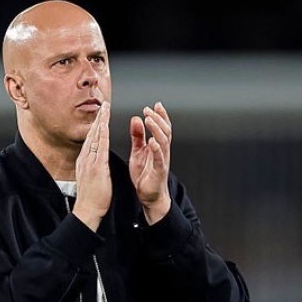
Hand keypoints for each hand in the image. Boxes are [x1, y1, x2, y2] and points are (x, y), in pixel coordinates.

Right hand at [73, 102, 111, 231]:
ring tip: (105, 109)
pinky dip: (101, 136)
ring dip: (100, 122)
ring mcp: (90, 162)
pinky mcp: (96, 167)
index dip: (96, 126)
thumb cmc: (91, 198)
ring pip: (95, 137)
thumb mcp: (90, 178)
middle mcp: (86, 159)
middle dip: (98, 119)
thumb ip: (92, 166)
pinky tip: (104, 126)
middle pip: (92, 134)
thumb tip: (95, 160)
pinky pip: (99, 148)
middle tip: (104, 104)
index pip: (91, 139)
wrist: (87, 210)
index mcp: (85, 161)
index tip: (101, 115)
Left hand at [129, 101, 171, 224]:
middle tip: (148, 110)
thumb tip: (136, 119)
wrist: (149, 196)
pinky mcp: (159, 171)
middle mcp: (163, 152)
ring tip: (149, 120)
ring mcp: (162, 161)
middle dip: (158, 119)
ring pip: (163, 141)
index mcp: (158, 146)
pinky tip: (152, 141)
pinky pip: (159, 158)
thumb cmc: (145, 175)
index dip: (160, 115)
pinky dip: (156, 149)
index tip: (155, 105)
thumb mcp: (138, 152)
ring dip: (156, 129)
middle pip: (165, 131)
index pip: (162, 127)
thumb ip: (138, 136)